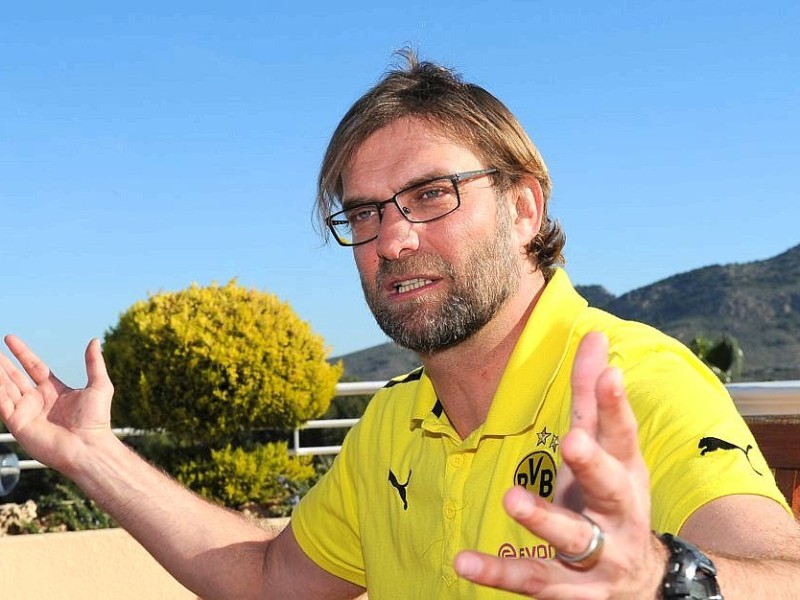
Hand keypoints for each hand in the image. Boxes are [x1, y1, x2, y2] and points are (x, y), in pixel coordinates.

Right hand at [0, 335, 114, 474]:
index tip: (9, 338)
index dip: (22, 353)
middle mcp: (38, 400)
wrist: (89, 446)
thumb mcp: (99, 385)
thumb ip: (94, 363)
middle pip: (15, 376)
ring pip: (6, 388)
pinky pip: (2, 404)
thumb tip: (94, 341)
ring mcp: (27, 412)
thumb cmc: (96, 420)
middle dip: (3, 363)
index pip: (33, 366)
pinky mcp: (19, 424)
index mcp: (54, 390)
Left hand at [454, 332, 665, 598]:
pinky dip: (499, 574)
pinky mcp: (572, 590)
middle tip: (573, 442)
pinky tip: (462, 561)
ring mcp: (599, 555)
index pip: (622, 433)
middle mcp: (618, 513)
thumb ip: (594, 398)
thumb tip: (596, 336)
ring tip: (511, 499)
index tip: (611, 373)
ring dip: (544, 519)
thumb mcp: (609, 451)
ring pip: (571, 538)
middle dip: (593, 465)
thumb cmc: (614, 500)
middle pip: (610, 486)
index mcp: (625, 472)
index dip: (615, 404)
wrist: (646, 587)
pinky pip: (533, 581)